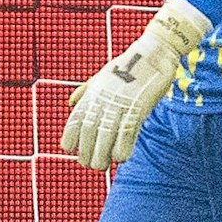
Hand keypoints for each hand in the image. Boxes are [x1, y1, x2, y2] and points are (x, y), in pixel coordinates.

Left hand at [60, 0, 210, 168]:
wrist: (153, 54)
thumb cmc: (127, 66)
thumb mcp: (101, 76)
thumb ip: (85, 91)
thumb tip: (70, 103)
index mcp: (93, 93)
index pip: (75, 119)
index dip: (70, 136)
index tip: (69, 149)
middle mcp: (104, 100)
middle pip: (89, 132)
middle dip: (86, 152)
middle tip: (88, 164)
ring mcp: (121, 104)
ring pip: (107, 136)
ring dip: (102, 155)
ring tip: (101, 166)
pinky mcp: (139, 108)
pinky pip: (128, 132)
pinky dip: (123, 147)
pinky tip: (120, 158)